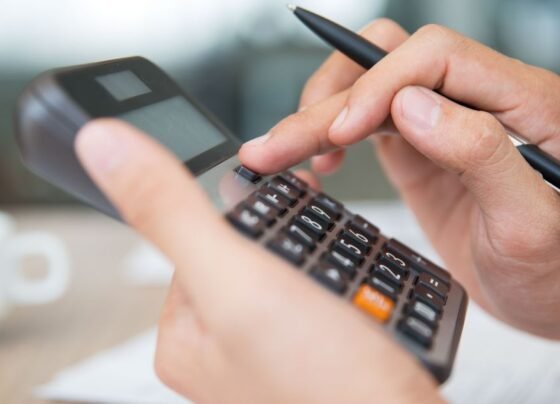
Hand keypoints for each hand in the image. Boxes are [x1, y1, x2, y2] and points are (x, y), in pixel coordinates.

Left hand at [74, 120, 440, 402]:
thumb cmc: (328, 389)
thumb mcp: (237, 282)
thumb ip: (172, 213)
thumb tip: (102, 145)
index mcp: (184, 335)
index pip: (192, 238)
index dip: (237, 206)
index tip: (274, 184)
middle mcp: (220, 349)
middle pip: (243, 254)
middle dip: (282, 230)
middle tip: (316, 216)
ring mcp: (266, 354)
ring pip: (284, 271)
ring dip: (313, 253)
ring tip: (342, 262)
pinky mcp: (307, 357)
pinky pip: (314, 294)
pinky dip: (334, 278)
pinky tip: (355, 286)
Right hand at [239, 20, 559, 338]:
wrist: (550, 297)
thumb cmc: (559, 270)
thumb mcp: (531, 223)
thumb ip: (481, 154)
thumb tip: (412, 106)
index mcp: (525, 101)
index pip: (436, 58)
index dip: (379, 85)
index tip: (342, 133)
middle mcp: (479, 100)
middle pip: (388, 66)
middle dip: (327, 104)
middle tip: (277, 146)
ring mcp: (444, 124)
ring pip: (368, 87)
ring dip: (319, 114)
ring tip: (284, 153)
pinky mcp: (420, 151)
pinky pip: (366, 124)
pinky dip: (329, 136)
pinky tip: (315, 162)